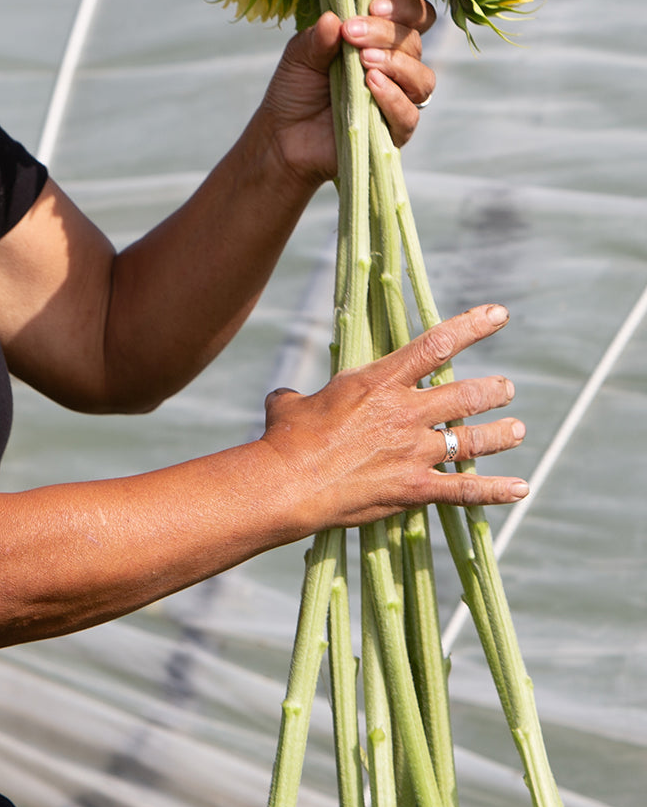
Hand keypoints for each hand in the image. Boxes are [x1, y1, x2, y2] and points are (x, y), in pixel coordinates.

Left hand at [258, 0, 436, 185]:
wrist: (283, 135)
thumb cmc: (296, 89)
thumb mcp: (300, 55)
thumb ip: (318, 37)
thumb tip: (333, 18)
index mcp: (381, 42)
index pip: (415, 17)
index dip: (403, 7)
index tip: (374, 6)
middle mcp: (397, 69)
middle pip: (413, 44)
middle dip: (384, 33)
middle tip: (352, 33)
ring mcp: (398, 100)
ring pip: (422, 78)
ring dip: (395, 64)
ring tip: (364, 61)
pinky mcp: (393, 132)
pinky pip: (408, 114)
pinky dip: (393, 97)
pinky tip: (371, 85)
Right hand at [259, 305, 526, 535]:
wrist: (289, 483)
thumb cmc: (285, 438)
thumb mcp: (290, 403)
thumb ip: (298, 395)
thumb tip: (285, 396)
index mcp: (379, 382)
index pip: (437, 345)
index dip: (473, 326)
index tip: (499, 315)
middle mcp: (405, 413)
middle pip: (466, 395)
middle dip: (492, 391)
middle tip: (506, 389)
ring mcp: (414, 452)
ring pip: (472, 439)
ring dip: (500, 434)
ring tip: (517, 429)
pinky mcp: (415, 489)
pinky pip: (465, 490)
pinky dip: (496, 491)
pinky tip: (521, 488)